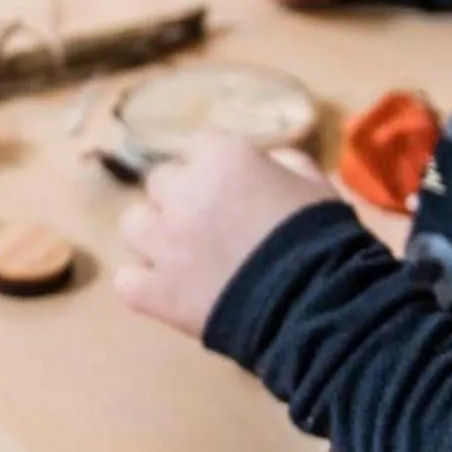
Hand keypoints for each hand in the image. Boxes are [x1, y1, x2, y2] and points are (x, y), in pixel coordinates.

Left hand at [116, 132, 336, 338]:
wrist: (317, 305)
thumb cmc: (325, 240)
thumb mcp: (316, 186)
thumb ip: (286, 163)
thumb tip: (270, 160)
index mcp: (222, 157)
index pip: (200, 146)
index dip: (215, 168)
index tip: (233, 188)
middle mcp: (182, 192)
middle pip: (162, 182)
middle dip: (183, 199)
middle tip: (213, 226)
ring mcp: (162, 242)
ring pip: (134, 224)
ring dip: (154, 236)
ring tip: (183, 256)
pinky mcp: (154, 290)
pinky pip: (127, 280)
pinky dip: (144, 286)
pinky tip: (169, 292)